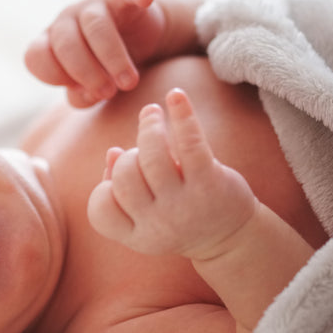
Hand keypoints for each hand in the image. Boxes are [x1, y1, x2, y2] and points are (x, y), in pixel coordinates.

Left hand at [25, 0, 168, 107]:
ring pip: (96, 26)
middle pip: (66, 44)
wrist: (138, 40)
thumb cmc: (104, 69)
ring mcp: (92, 5)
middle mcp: (65, 21)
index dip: (54, 76)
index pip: (35, 57)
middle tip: (108, 93)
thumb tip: (90, 94)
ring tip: (129, 83)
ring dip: (113, 58)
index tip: (81, 91)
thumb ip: (84, 96)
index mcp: (49, 44)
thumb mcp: (91, 89)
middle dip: (85, 72)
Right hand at [86, 89, 256, 260]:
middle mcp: (159, 225)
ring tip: (152, 114)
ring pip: (151, 157)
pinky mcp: (209, 183)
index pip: (100, 210)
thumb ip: (122, 189)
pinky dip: (181, 115)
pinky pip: (189, 143)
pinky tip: (175, 96)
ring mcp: (184, 205)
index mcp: (138, 235)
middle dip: (128, 156)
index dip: (104, 186)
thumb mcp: (148, 216)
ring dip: (148, 128)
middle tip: (143, 149)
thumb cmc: (181, 219)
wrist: (233, 236)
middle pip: (124, 177)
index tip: (120, 175)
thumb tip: (112, 153)